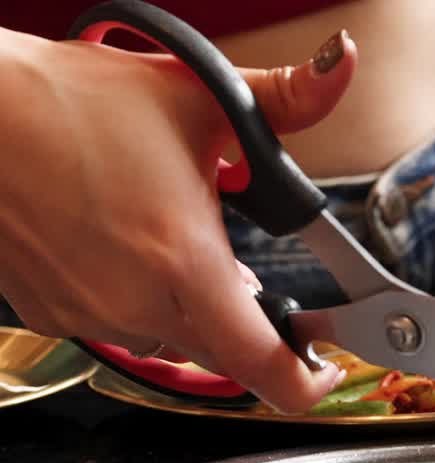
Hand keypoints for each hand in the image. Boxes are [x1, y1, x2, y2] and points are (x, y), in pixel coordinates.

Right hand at [0, 27, 357, 412]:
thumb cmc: (73, 102)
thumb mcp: (201, 96)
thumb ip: (290, 95)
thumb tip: (341, 66)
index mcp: (183, 258)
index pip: (261, 362)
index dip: (303, 383)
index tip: (324, 374)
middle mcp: (136, 300)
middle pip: (222, 353)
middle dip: (249, 327)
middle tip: (247, 279)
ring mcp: (89, 314)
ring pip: (170, 340)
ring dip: (192, 311)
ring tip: (176, 247)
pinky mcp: (52, 315)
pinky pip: (118, 327)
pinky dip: (140, 302)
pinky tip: (130, 250)